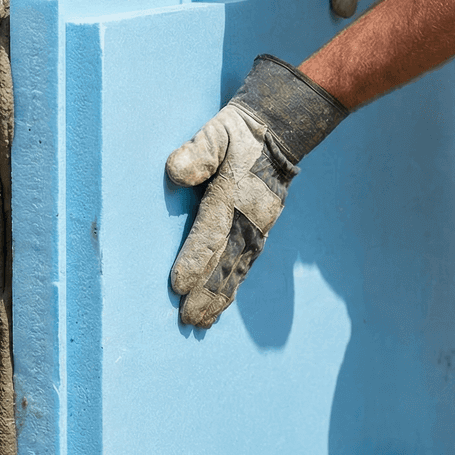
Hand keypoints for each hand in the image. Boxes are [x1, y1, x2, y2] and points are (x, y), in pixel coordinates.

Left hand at [168, 56, 347, 326]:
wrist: (278, 131)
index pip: (211, 233)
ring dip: (219, 297)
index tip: (177, 285)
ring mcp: (258, 227)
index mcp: (235, 195)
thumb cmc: (238, 133)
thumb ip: (198, 151)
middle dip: (206, 292)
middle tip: (188, 320)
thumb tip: (177, 172)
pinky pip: (245, 265)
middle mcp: (250, 218)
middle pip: (225, 261)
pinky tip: (219, 306)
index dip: (195, 260)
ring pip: (237, 269)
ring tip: (200, 323)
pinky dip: (232, 287)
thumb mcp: (216, 132)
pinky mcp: (259, 232)